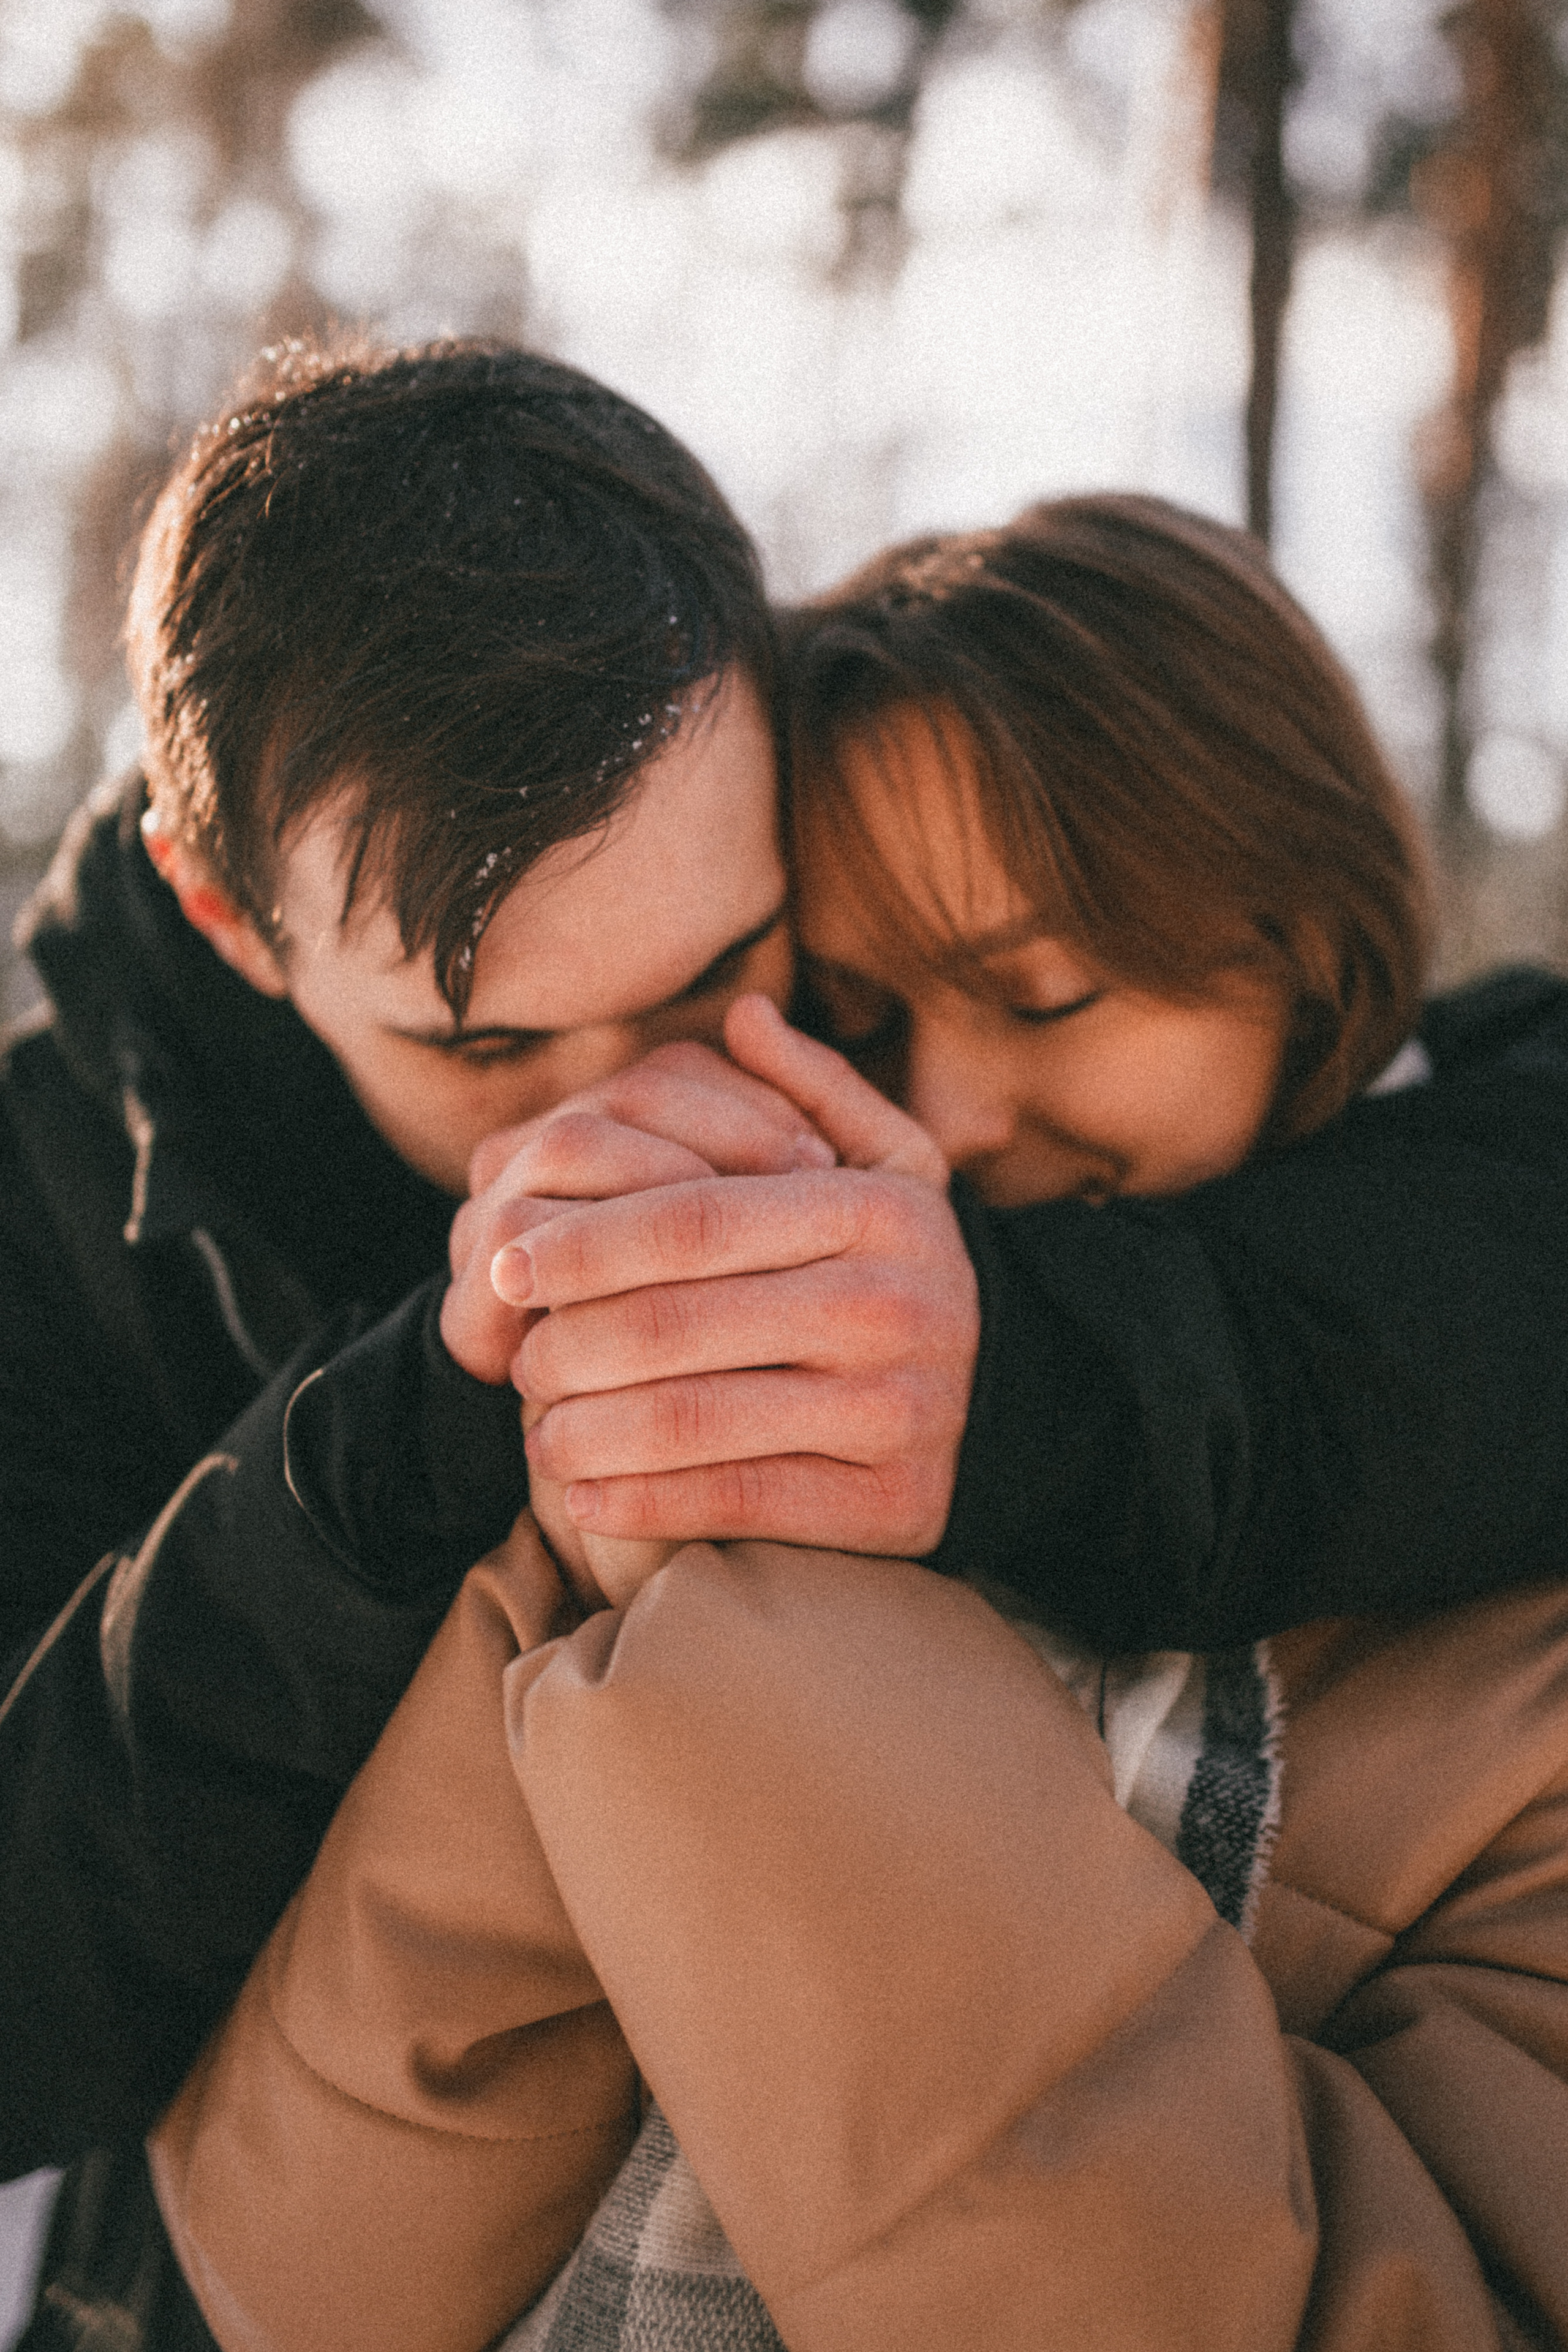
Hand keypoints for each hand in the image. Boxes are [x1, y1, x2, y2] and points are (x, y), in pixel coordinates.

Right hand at [440, 1039, 836, 1385]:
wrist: (650, 1482)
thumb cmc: (738, 1341)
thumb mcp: (789, 1232)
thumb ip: (793, 1119)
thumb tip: (751, 1009)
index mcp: (611, 1129)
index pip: (672, 1070)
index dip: (750, 1102)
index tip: (826, 1162)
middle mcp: (538, 1157)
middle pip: (616, 1102)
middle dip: (716, 1137)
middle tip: (804, 1196)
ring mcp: (495, 1224)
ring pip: (563, 1154)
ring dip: (661, 1192)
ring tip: (753, 1249)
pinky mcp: (471, 1306)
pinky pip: (519, 1248)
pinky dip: (601, 1269)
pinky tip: (681, 1307)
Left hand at [494, 998, 978, 1557]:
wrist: (1012, 1405)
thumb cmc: (901, 1271)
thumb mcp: (889, 1166)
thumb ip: (813, 1089)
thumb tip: (743, 1013)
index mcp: (876, 1211)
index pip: (694, 1219)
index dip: (585, 1242)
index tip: (508, 1260)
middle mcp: (893, 1305)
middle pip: (675, 1323)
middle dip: (567, 1344)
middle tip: (519, 1359)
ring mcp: (896, 1409)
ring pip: (692, 1418)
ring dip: (585, 1431)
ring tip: (538, 1430)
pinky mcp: (890, 1503)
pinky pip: (734, 1501)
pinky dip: (639, 1503)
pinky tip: (582, 1497)